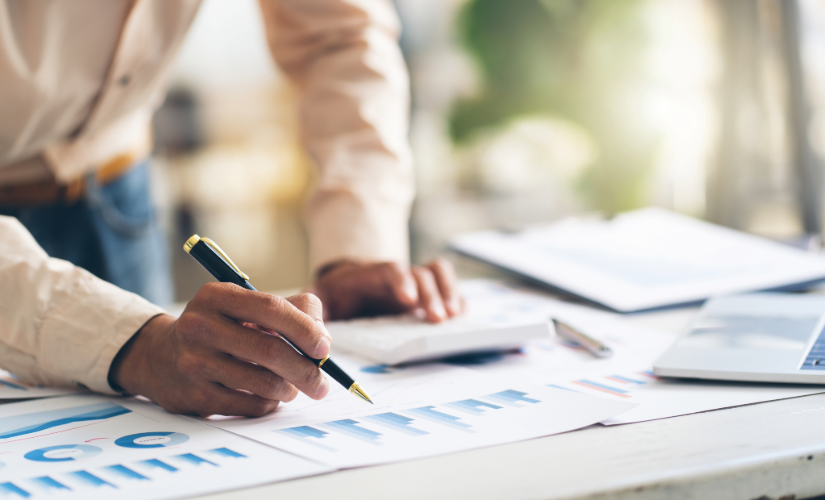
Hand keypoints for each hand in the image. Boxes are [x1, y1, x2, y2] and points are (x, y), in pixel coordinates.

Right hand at [108, 283, 331, 416]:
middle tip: (322, 383)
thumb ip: (291, 309)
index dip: (304, 329)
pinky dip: (270, 403)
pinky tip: (269, 396)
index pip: (271, 308)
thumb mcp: (245, 306)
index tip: (324, 348)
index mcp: (216, 296)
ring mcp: (194, 362)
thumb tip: (323, 338)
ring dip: (289, 389)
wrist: (160, 357)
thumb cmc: (220, 328)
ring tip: (292, 387)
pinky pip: (250, 404)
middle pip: (270, 351)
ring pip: (264, 382)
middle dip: (306, 370)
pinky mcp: (195, 395)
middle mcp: (200, 326)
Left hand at [311, 258, 462, 322]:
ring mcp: (416, 283)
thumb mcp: (320, 296)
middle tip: (436, 318)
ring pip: (438, 274)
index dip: (401, 280)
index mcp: (372, 274)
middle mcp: (398, 275)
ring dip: (448, 293)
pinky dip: (458, 298)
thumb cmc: (337, 296)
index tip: (407, 300)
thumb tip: (309, 312)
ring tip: (452, 317)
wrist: (350, 288)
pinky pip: (449, 287)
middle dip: (430, 294)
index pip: (389, 269)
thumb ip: (314, 301)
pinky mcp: (429, 295)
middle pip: (420, 273)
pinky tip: (461, 316)